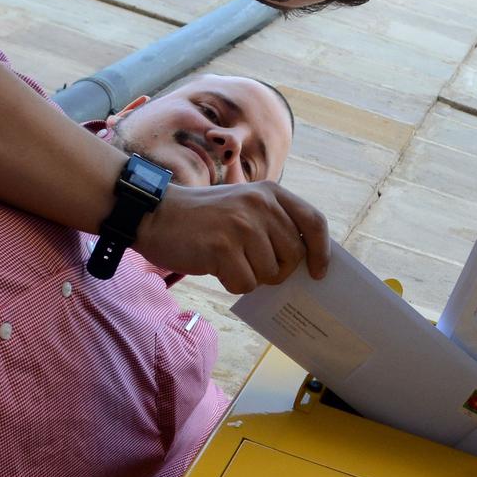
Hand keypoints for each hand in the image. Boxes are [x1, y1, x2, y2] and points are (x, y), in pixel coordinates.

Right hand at [133, 181, 329, 292]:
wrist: (155, 214)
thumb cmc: (204, 218)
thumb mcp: (244, 206)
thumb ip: (273, 224)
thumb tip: (306, 263)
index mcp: (270, 193)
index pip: (314, 222)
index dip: (321, 251)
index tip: (319, 272)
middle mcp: (260, 205)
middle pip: (294, 256)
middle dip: (278, 271)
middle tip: (253, 266)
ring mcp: (242, 225)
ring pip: (270, 273)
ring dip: (251, 276)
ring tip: (229, 260)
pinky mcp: (222, 248)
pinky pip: (245, 284)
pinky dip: (232, 283)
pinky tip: (216, 267)